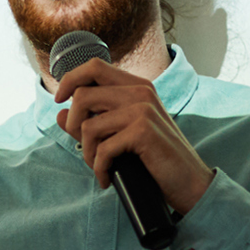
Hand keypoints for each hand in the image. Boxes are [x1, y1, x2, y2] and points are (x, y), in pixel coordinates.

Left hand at [54, 58, 214, 212]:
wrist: (190, 182)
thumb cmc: (156, 159)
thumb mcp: (122, 135)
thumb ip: (92, 121)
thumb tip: (59, 113)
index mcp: (137, 86)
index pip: (94, 66)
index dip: (70, 79)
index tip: (59, 100)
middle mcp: (140, 92)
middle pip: (83, 95)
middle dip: (73, 125)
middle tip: (85, 148)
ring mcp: (143, 109)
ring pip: (88, 125)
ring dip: (87, 153)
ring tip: (99, 167)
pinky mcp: (143, 131)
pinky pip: (103, 149)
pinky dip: (99, 168)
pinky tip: (107, 178)